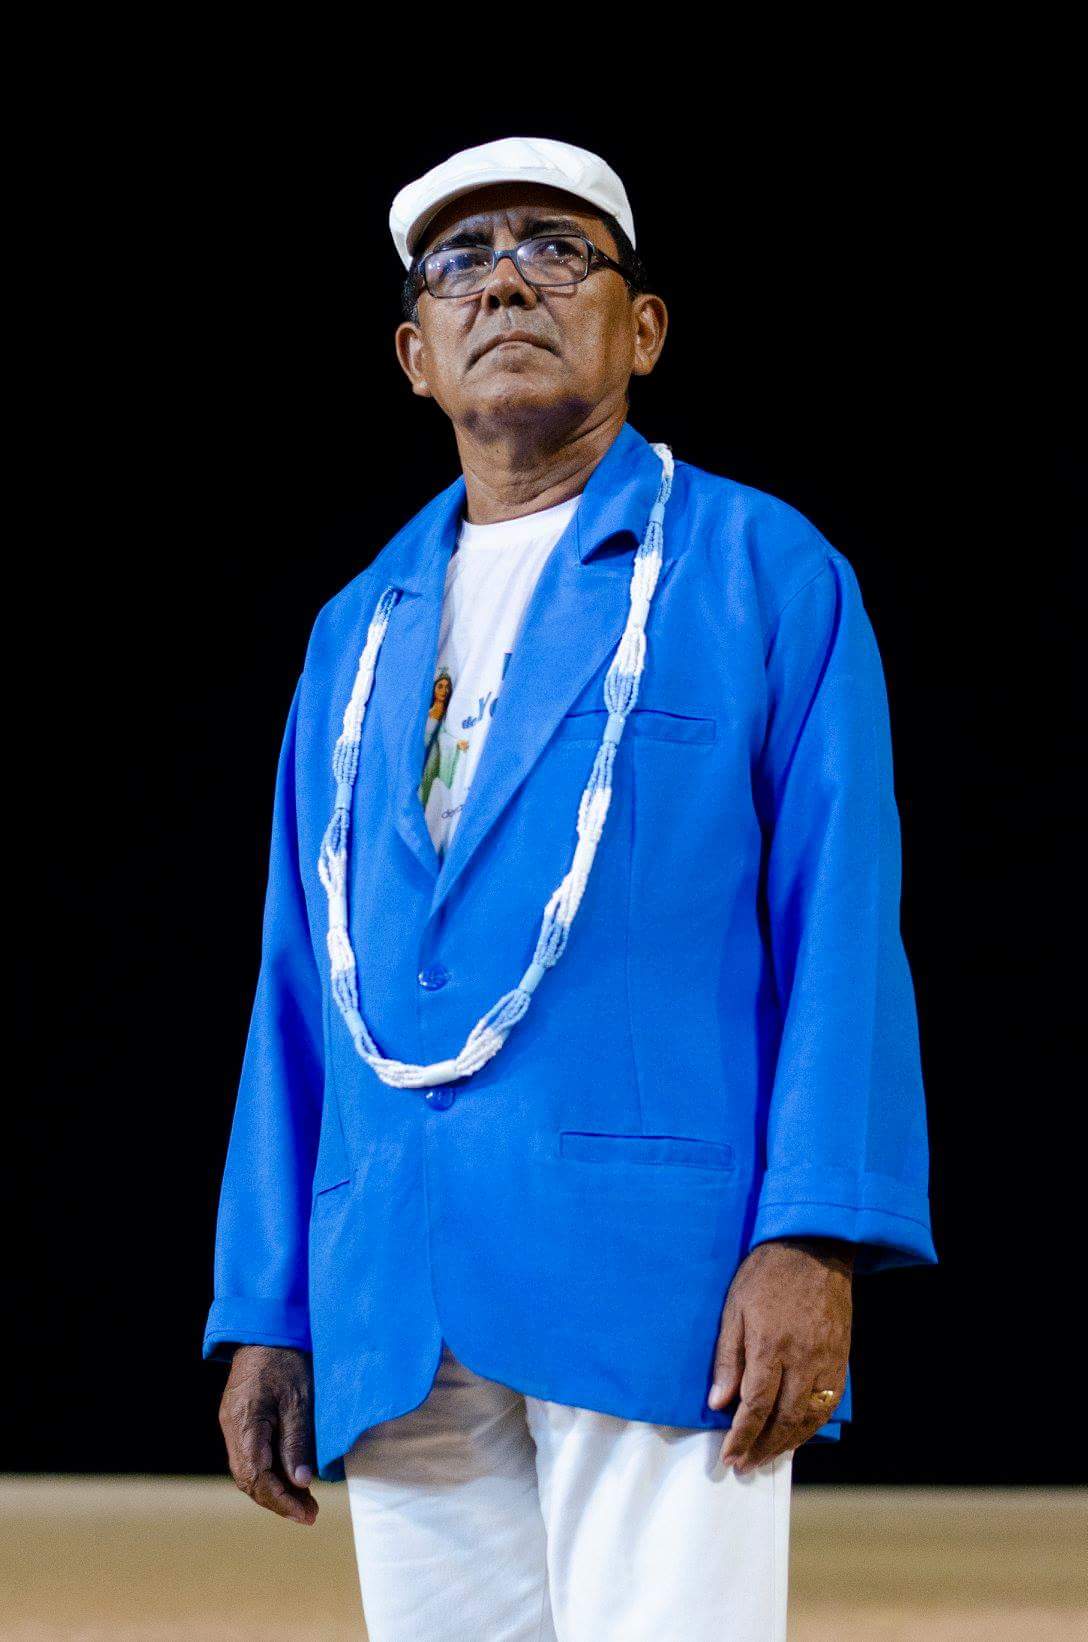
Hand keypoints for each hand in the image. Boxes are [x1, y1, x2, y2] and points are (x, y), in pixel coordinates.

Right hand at [218, 1345, 318, 1524]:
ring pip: (247, 1471)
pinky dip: (268, 1472)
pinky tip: (289, 1477)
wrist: (267, 1327)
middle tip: (310, 1513)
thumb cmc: (287, 1358)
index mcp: (244, 1423)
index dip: (281, 1501)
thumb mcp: (299, 1400)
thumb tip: (301, 1482)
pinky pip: (249, 1457)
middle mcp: (231, 1428)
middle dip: (278, 1500)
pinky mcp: (238, 1419)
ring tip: (304, 1502)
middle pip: (249, 1480)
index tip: (307, 1514)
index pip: (257, 1478)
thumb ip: (297, 1442)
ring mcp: (231, 1424)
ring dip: (273, 1489)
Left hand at [707, 1236, 852, 1472]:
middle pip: (784, 1419)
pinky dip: (812, 1425)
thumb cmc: (766, 1274)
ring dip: (788, 1443)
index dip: (742, 1436)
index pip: (756, 1405)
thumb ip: (727, 1357)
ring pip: (809, 1416)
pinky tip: (798, 1434)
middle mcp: (801, 1359)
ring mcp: (826, 1360)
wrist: (814, 1248)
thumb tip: (718, 1402)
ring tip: (767, 1457)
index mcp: (770, 1345)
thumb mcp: (734, 1308)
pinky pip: (828, 1403)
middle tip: (745, 1466)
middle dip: (762, 1448)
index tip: (729, 1457)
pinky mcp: (840, 1358)